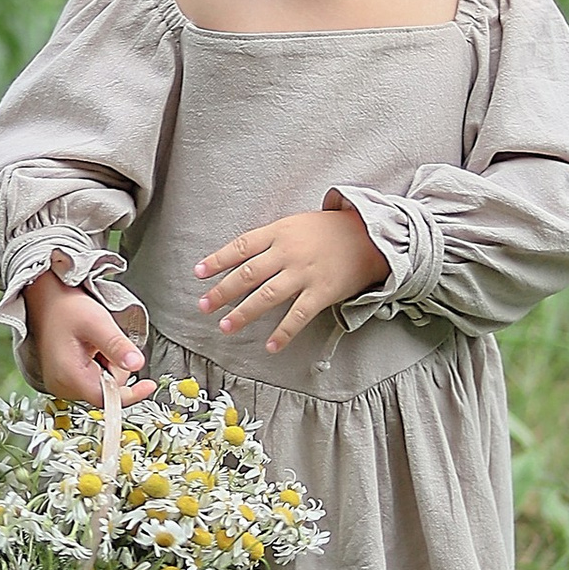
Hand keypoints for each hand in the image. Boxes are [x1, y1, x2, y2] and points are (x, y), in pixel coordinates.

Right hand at [22, 267, 154, 404]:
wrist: (47, 300)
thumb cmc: (65, 308)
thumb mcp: (97, 322)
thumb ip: (117, 345)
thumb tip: (136, 364)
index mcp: (68, 375)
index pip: (106, 398)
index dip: (130, 394)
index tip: (148, 386)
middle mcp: (62, 385)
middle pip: (105, 392)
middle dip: (114, 369)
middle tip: (104, 344)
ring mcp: (62, 384)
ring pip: (101, 386)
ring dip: (107, 366)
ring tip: (95, 344)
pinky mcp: (64, 379)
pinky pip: (92, 380)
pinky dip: (99, 366)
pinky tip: (90, 349)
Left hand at [195, 198, 387, 351]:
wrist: (370, 236)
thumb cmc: (329, 230)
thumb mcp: (296, 224)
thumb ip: (270, 239)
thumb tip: (241, 256)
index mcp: (279, 232)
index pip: (241, 246)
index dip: (218, 260)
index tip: (198, 273)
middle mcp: (288, 252)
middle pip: (248, 274)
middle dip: (222, 291)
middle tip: (203, 306)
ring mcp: (305, 273)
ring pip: (267, 296)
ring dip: (244, 313)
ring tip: (226, 326)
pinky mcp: (322, 292)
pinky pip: (298, 316)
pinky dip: (283, 332)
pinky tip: (270, 346)